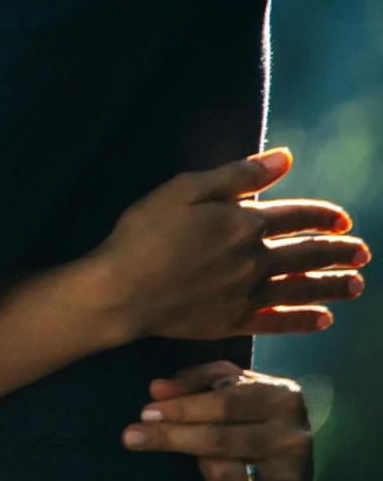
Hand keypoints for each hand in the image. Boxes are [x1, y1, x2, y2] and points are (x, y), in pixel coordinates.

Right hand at [89, 148, 365, 343]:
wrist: (122, 289)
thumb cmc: (144, 232)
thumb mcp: (185, 189)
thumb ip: (237, 175)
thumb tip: (284, 158)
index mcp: (244, 223)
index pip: (296, 216)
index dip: (323, 216)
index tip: (342, 219)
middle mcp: (255, 259)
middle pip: (308, 253)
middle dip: (338, 251)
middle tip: (362, 252)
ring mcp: (248, 294)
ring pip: (303, 288)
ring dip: (334, 285)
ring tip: (358, 284)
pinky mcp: (235, 321)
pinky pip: (282, 322)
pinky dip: (305, 321)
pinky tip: (324, 319)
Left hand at [122, 361, 312, 480]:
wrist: (291, 446)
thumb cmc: (251, 405)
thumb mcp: (229, 381)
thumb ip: (195, 380)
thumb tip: (157, 390)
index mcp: (281, 397)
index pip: (223, 404)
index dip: (182, 409)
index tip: (145, 413)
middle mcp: (292, 436)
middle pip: (219, 439)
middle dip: (171, 437)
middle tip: (132, 436)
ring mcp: (290, 473)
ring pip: (223, 472)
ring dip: (187, 461)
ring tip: (161, 450)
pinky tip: (192, 472)